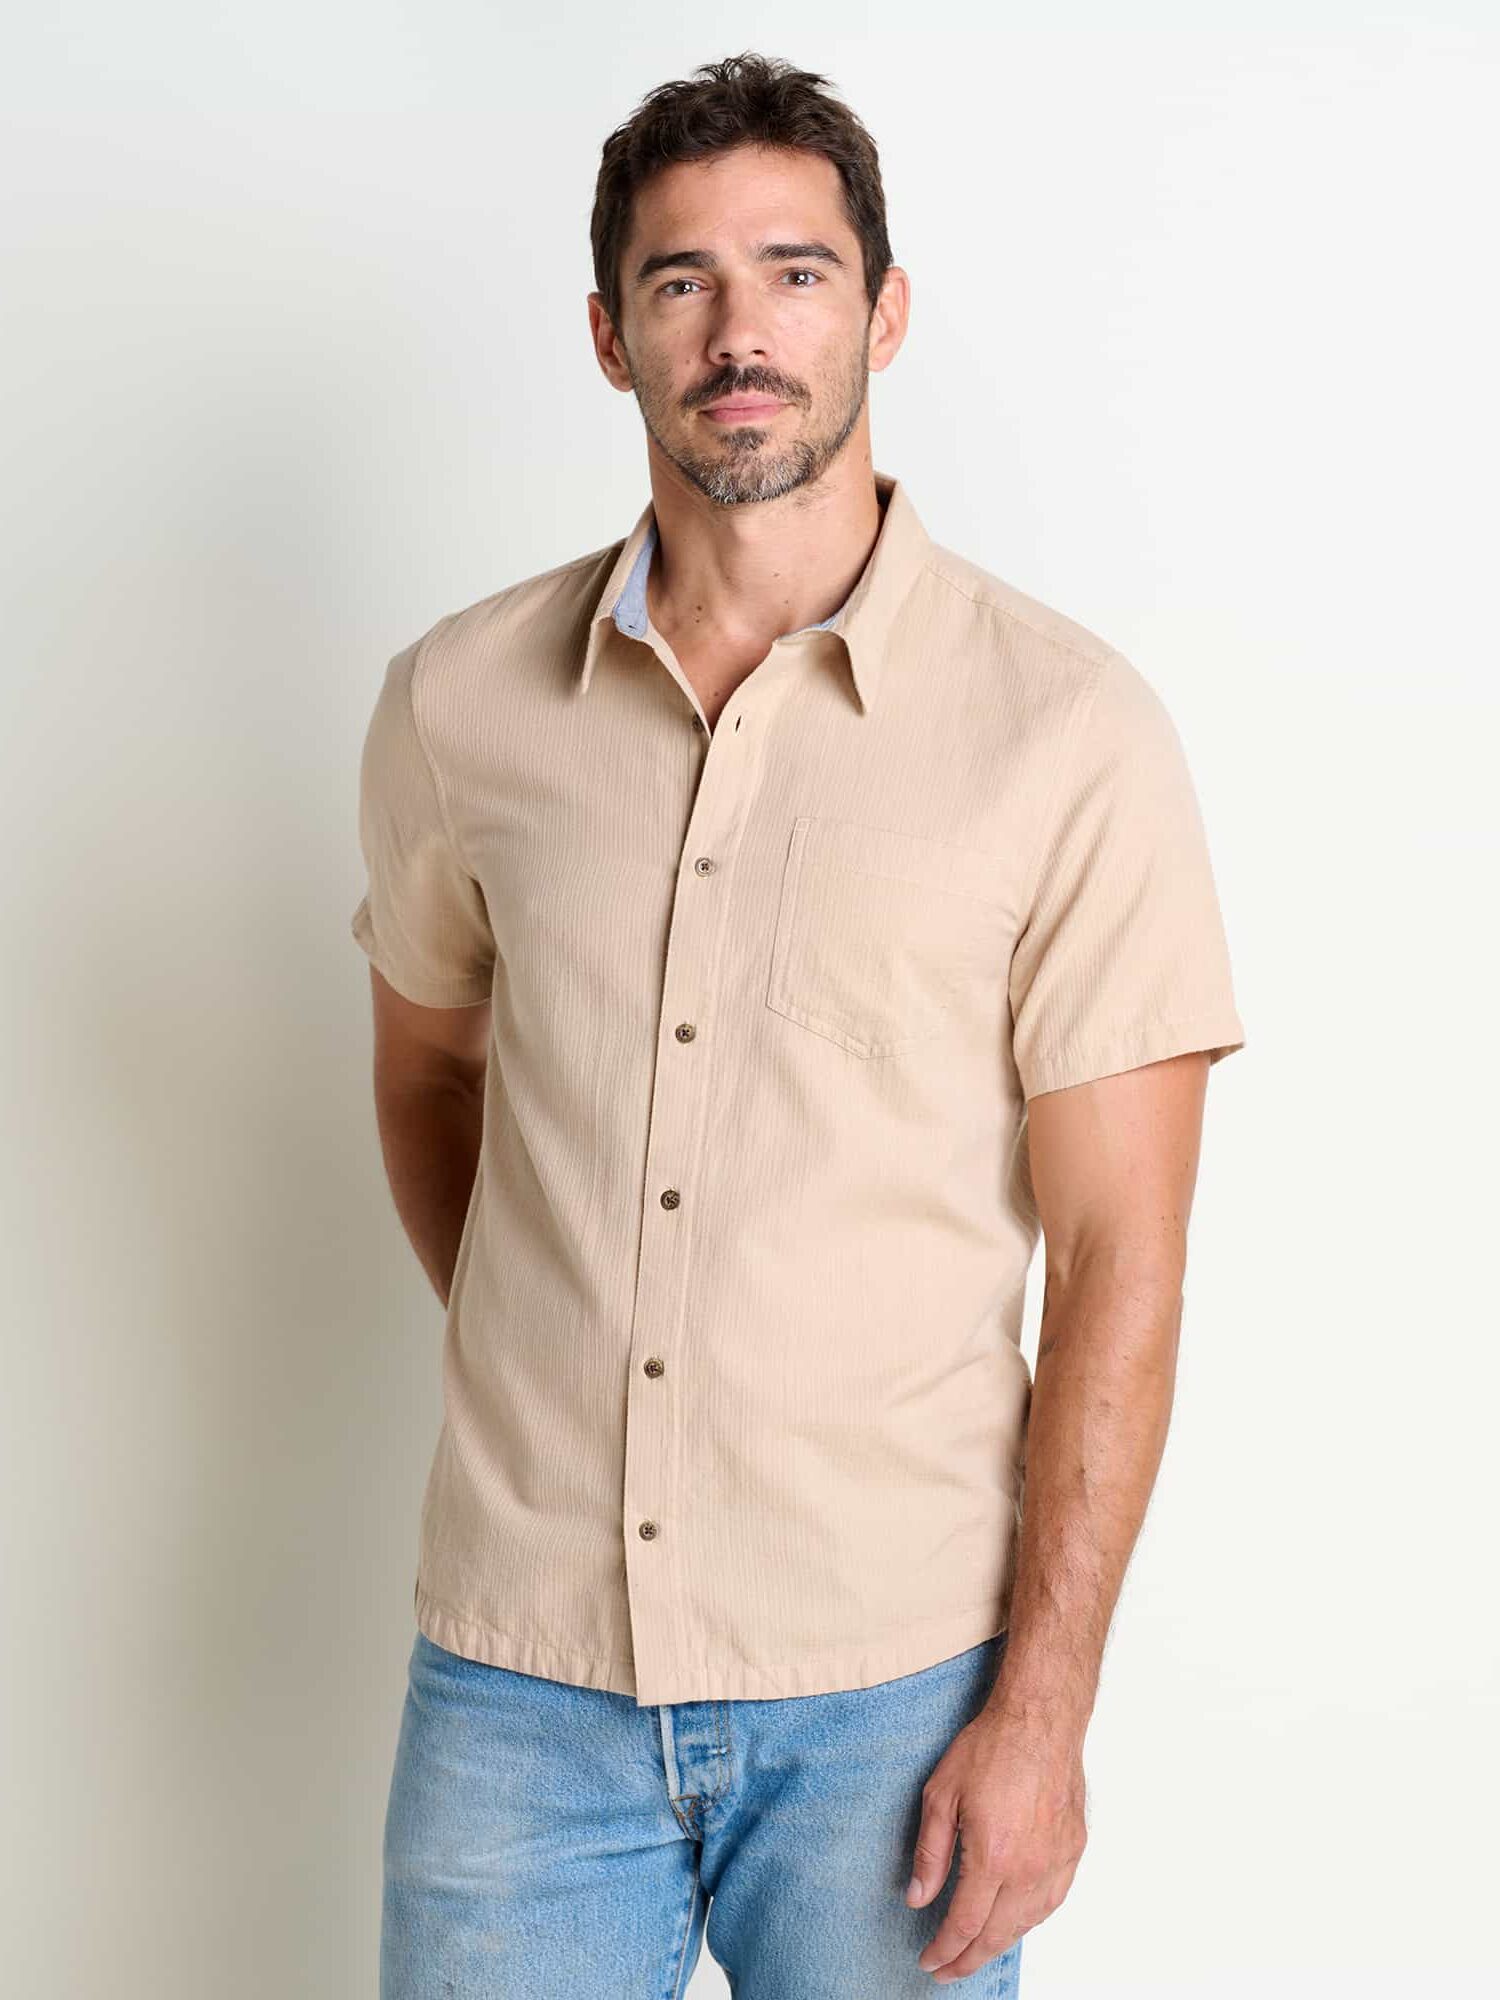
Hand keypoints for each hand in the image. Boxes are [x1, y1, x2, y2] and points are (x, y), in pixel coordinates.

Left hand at [905, 1701, 1087, 1983]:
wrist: (1038, 1720)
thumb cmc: (990, 1748)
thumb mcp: (941, 1795)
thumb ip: (930, 1853)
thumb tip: (917, 1896)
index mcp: (992, 1857)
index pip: (964, 1923)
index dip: (944, 1949)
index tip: (929, 1960)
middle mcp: (1029, 1868)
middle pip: (997, 1935)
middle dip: (968, 1959)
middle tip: (947, 1970)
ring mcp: (1056, 1861)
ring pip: (1027, 1923)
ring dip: (999, 1943)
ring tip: (975, 1950)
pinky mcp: (1073, 1849)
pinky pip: (1051, 1901)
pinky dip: (1029, 1920)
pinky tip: (1015, 1921)